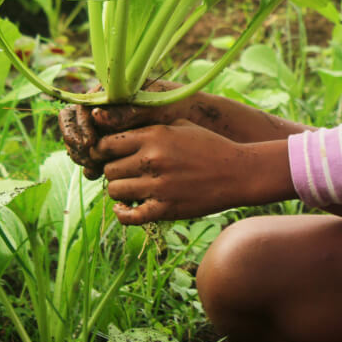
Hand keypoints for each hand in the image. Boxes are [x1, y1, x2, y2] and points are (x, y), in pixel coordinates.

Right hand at [59, 79, 193, 178]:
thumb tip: (97, 115)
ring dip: (83, 157)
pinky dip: (93, 165)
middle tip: (89, 160)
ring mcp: (107, 129)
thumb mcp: (155, 106)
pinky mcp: (114, 147)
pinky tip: (98, 174)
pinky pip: (95, 156)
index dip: (78, 126)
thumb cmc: (176, 104)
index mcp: (109, 94)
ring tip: (95, 169)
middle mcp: (103, 111)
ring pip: (81, 144)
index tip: (89, 142)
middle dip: (77, 145)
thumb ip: (127, 111)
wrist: (197, 120)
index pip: (79, 108)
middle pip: (75, 128)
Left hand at [91, 121, 293, 223]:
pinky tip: (125, 208)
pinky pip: (129, 216)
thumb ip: (151, 128)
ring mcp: (158, 185)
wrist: (238, 172)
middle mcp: (152, 158)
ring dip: (119, 192)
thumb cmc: (211, 145)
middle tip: (124, 174)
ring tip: (129, 189)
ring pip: (114, 191)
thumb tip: (123, 133)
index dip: (103, 151)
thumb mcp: (182, 125)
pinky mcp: (165, 208)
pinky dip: (122, 214)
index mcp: (154, 136)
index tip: (109, 156)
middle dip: (112, 172)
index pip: (107, 143)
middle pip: (109, 169)